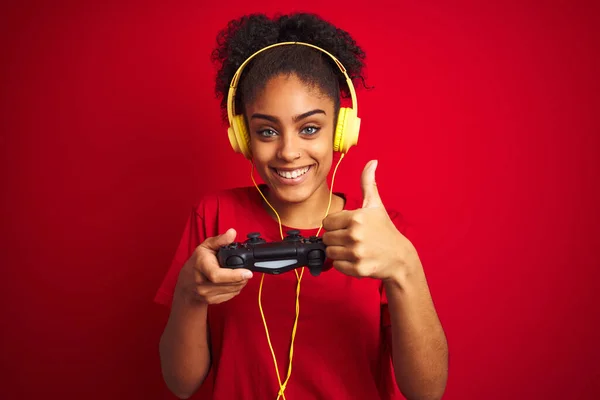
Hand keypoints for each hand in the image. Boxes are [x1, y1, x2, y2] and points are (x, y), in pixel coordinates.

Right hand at [176, 228, 252, 303]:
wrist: (186, 283)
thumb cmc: (197, 262)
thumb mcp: (206, 246)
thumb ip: (220, 240)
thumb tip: (232, 232)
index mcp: (201, 266)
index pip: (217, 275)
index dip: (235, 275)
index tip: (248, 272)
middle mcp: (202, 282)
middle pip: (228, 284)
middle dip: (242, 278)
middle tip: (248, 272)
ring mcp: (206, 294)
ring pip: (231, 291)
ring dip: (241, 283)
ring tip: (242, 275)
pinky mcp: (211, 301)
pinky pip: (230, 296)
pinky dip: (236, 289)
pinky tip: (234, 282)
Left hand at [322, 160, 419, 282]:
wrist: (399, 257)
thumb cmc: (385, 230)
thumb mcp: (375, 205)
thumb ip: (368, 183)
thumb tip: (372, 161)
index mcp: (357, 217)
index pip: (327, 222)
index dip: (335, 225)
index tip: (348, 227)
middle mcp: (355, 235)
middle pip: (326, 238)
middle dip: (336, 239)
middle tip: (353, 239)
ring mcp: (357, 253)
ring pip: (330, 252)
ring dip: (339, 252)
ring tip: (354, 249)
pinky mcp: (358, 269)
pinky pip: (336, 266)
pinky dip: (343, 264)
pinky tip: (357, 259)